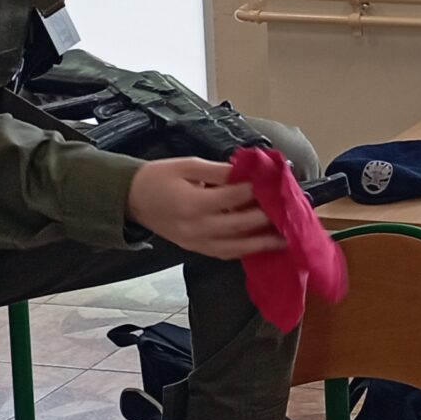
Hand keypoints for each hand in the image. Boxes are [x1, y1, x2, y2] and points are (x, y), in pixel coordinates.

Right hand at [125, 158, 287, 259]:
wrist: (130, 200)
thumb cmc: (158, 177)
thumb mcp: (187, 165)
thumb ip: (218, 171)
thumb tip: (247, 172)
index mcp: (192, 204)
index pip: (233, 197)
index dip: (256, 190)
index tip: (276, 183)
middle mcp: (196, 228)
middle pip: (240, 226)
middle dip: (267, 219)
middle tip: (290, 212)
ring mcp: (196, 243)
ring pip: (236, 247)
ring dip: (262, 243)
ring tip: (286, 238)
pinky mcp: (196, 249)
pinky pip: (225, 253)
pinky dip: (245, 250)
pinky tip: (262, 245)